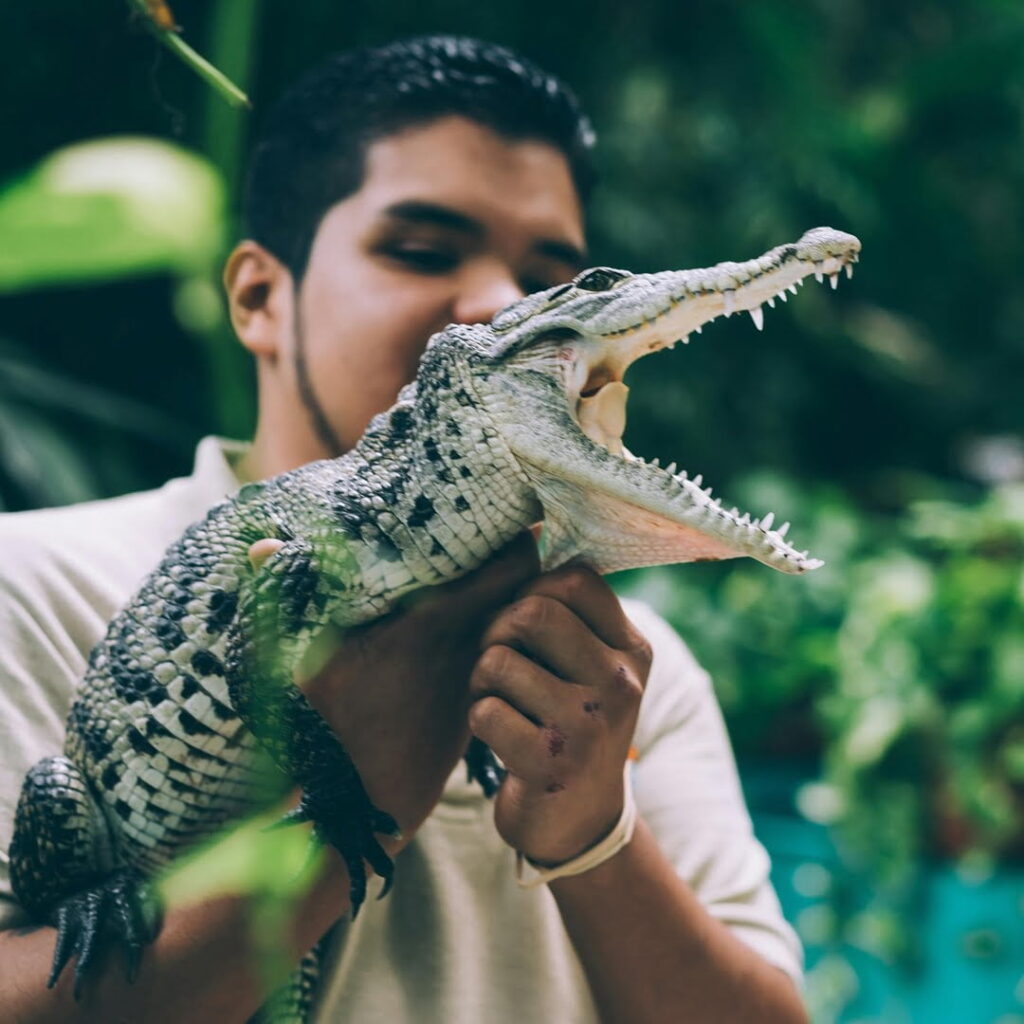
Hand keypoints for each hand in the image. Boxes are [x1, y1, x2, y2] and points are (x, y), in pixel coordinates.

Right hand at [252, 533, 538, 843]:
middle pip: (521, 586)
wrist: (362, 810)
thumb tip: (260, 543)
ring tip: (501, 565)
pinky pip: (501, 653)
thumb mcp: (302, 661)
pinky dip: (501, 631)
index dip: (520, 534)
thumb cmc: (329, 731)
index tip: (518, 510)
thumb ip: (286, 596)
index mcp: (434, 624)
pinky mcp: (473, 703)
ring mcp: (475, 677)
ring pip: (514, 620)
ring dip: (511, 596)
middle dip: (519, 558)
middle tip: (510, 528)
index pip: (510, 565)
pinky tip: (484, 618)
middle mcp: (468, 647)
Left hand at [468, 565, 651, 864]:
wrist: (580, 819)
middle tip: (499, 660)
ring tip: (499, 701)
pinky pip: (484, 710)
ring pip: (497, 660)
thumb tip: (526, 536)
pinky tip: (500, 738)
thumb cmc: (572, 722)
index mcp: (633, 649)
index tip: (524, 621)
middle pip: (531, 610)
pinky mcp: (551, 765)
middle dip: (496, 630)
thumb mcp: (592, 666)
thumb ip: (570, 613)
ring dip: (481, 680)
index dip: (529, 589)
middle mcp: (620, 683)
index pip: (572, 578)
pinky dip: (479, 720)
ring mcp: (587, 726)